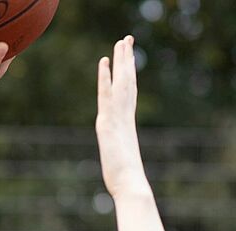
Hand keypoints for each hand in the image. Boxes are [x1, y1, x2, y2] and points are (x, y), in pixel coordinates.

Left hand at [96, 36, 150, 198]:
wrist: (131, 186)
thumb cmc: (127, 181)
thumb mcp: (122, 164)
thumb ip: (121, 158)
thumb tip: (124, 167)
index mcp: (126, 124)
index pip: (129, 94)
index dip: (129, 75)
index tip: (129, 60)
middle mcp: (125, 117)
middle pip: (128, 82)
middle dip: (127, 60)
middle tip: (128, 39)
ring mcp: (118, 118)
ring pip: (121, 83)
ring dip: (121, 61)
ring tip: (122, 41)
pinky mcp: (109, 123)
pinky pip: (108, 95)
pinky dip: (106, 77)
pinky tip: (105, 62)